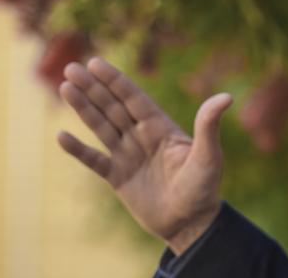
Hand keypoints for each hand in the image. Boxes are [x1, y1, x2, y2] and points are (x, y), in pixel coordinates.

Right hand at [57, 57, 231, 253]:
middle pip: (113, 107)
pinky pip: (95, 160)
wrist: (191, 224)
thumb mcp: (208, 155)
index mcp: (161, 128)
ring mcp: (129, 156)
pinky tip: (61, 135)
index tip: (95, 63)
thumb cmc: (204, 188)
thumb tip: (226, 96)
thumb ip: (209, 125)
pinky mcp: (119, 178)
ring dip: (83, 108)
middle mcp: (142, 137)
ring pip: (101, 127)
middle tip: (71, 68)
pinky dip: (78, 150)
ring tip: (65, 87)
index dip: (115, 81)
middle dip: (93, 88)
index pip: (134, 99)